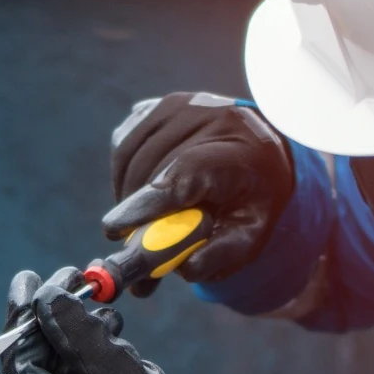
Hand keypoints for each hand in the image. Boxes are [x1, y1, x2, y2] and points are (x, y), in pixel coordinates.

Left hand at [18, 276, 262, 373]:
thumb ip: (81, 336)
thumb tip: (47, 296)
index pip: (15, 362)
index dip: (25, 315)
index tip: (33, 279)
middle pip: (33, 366)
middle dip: (57, 324)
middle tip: (75, 283)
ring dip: (79, 342)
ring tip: (111, 320)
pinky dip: (90, 367)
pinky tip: (116, 343)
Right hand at [105, 92, 294, 293]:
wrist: (259, 153)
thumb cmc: (251, 201)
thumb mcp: (250, 236)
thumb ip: (217, 255)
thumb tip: (178, 268)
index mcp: (240, 152)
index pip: (184, 172)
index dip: (146, 204)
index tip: (114, 230)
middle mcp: (208, 117)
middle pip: (150, 169)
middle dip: (134, 215)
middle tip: (133, 251)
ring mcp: (178, 106)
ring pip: (129, 159)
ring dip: (127, 197)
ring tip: (145, 221)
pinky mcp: (155, 106)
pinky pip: (124, 147)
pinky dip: (125, 177)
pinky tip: (144, 193)